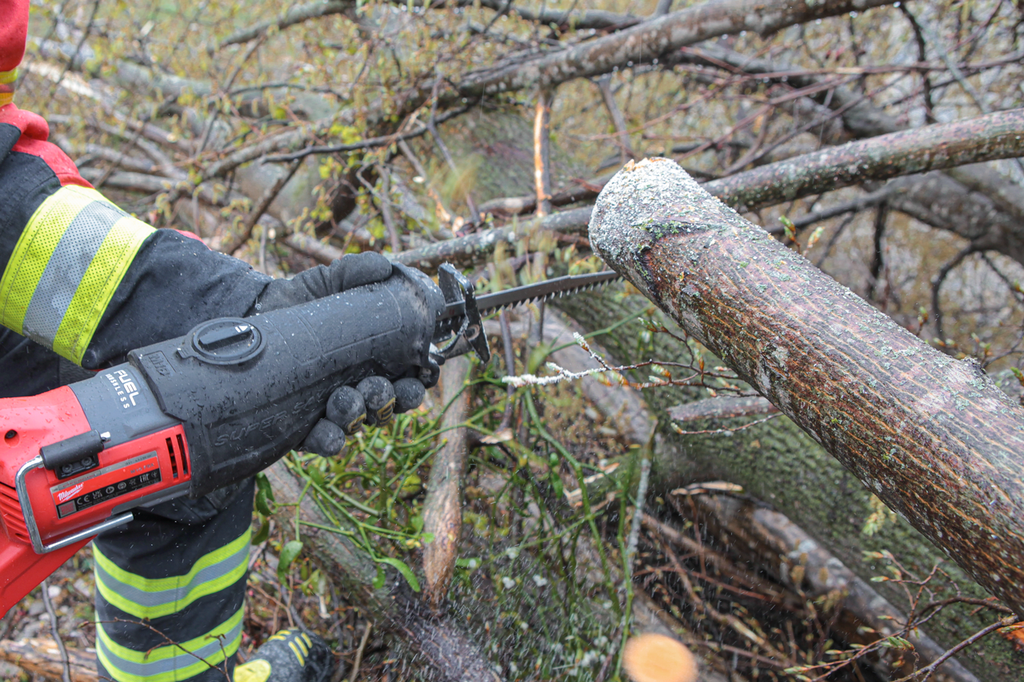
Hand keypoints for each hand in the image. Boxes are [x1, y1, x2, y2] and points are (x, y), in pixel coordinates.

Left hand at [252, 252, 426, 456]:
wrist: (256, 313)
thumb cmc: (303, 300)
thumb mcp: (331, 281)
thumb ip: (358, 270)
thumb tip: (386, 265)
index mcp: (376, 359)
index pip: (409, 378)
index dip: (419, 382)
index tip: (420, 375)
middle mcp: (359, 386)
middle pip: (391, 405)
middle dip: (393, 401)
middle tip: (379, 387)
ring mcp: (332, 408)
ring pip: (360, 423)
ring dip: (359, 414)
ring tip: (344, 398)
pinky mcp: (303, 425)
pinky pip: (325, 440)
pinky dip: (330, 438)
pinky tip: (324, 429)